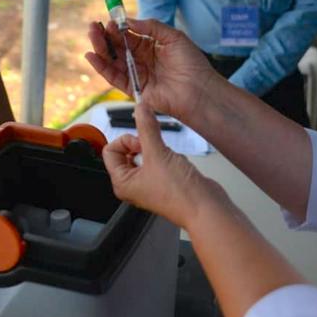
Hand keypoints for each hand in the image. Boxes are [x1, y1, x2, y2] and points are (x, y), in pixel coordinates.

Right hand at [85, 19, 218, 120]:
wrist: (199, 91)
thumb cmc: (192, 64)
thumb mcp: (173, 37)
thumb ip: (151, 27)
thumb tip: (128, 21)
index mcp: (151, 46)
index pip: (128, 35)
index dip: (117, 28)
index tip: (109, 20)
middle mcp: (142, 60)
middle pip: (117, 47)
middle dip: (104, 36)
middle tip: (93, 26)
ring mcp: (137, 75)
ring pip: (113, 61)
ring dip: (100, 48)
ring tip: (92, 35)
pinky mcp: (133, 90)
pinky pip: (114, 77)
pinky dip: (102, 67)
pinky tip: (92, 56)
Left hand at [102, 103, 224, 228]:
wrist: (206, 208)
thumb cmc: (179, 193)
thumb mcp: (158, 153)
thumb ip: (147, 128)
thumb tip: (140, 108)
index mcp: (122, 183)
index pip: (110, 151)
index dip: (125, 141)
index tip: (141, 142)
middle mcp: (133, 184)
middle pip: (127, 151)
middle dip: (143, 145)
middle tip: (155, 149)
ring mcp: (149, 183)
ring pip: (146, 153)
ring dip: (158, 150)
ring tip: (169, 160)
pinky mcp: (165, 180)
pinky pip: (160, 158)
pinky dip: (169, 156)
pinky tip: (177, 164)